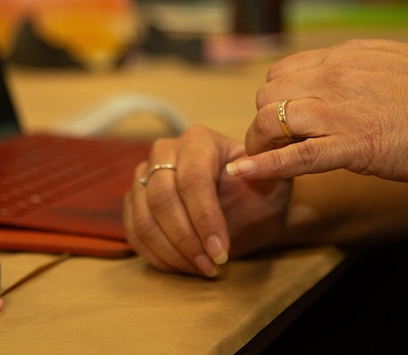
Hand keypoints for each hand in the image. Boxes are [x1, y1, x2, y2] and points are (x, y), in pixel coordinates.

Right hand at [123, 124, 291, 277]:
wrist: (248, 210)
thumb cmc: (260, 195)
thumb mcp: (273, 182)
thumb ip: (266, 170)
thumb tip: (246, 168)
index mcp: (199, 140)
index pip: (193, 179)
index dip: (204, 218)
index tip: (221, 251)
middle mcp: (165, 150)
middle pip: (162, 198)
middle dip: (186, 239)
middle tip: (211, 265)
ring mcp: (144, 175)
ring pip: (144, 218)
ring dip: (172, 252)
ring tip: (201, 268)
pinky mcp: (134, 201)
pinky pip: (134, 232)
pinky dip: (157, 256)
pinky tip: (183, 267)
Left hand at [229, 39, 407, 199]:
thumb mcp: (397, 65)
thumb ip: (364, 73)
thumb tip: (350, 83)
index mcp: (347, 56)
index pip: (284, 71)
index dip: (276, 98)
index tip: (280, 119)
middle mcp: (335, 76)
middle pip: (269, 94)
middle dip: (264, 121)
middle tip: (270, 145)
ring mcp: (342, 109)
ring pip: (272, 119)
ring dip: (259, 143)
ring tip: (261, 164)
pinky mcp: (354, 144)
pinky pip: (296, 154)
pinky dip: (265, 164)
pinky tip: (242, 173)